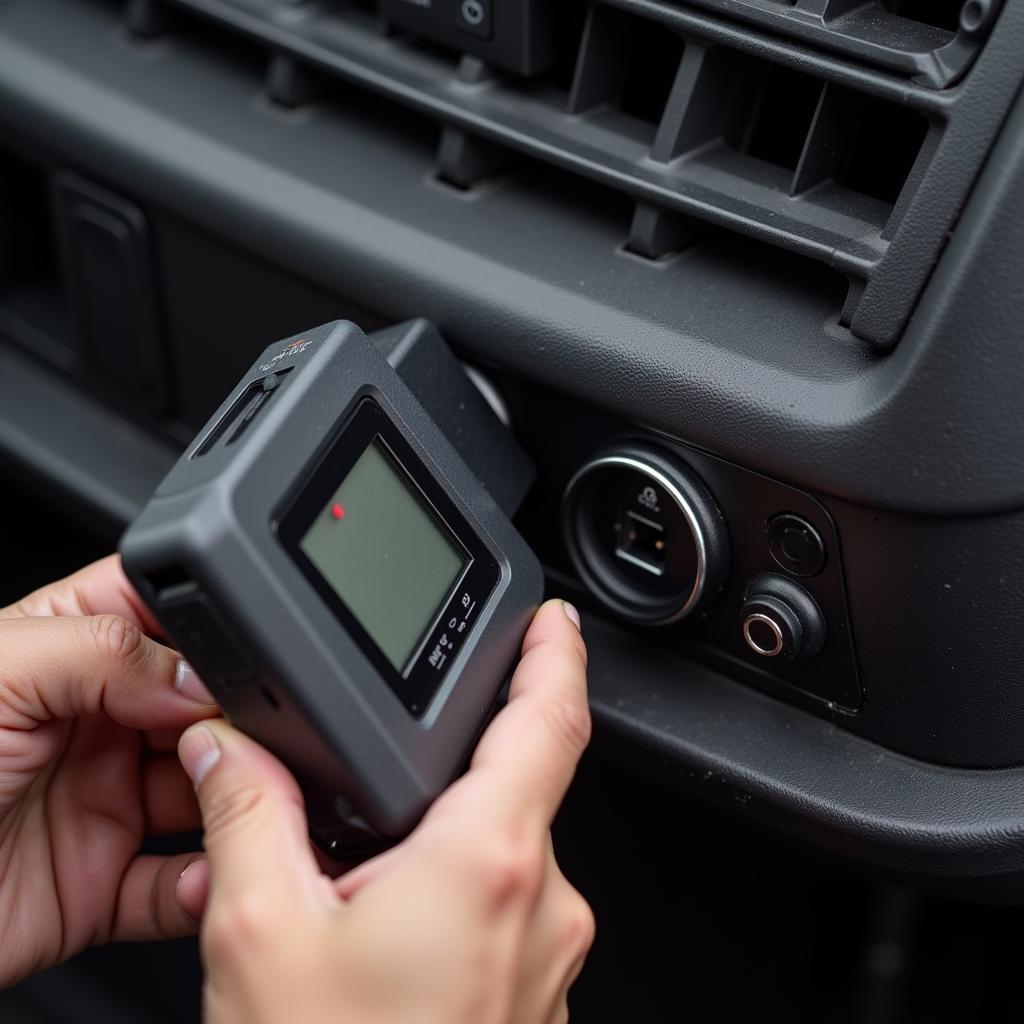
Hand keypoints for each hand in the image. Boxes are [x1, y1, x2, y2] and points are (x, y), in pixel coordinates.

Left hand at [0, 556, 217, 988]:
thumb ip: (101, 652)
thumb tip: (201, 674)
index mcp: (63, 652)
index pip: (159, 614)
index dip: (210, 624)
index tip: (243, 651)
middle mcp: (93, 722)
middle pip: (201, 703)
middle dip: (235, 717)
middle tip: (242, 735)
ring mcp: (102, 801)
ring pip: (207, 790)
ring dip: (238, 796)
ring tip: (242, 798)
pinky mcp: (102, 882)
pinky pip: (178, 883)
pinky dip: (206, 883)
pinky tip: (207, 872)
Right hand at [179, 599, 593, 1023]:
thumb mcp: (262, 933)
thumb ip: (249, 815)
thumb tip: (231, 748)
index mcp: (488, 861)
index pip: (552, 720)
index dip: (556, 655)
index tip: (554, 620)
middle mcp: (542, 902)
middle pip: (516, 786)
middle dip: (450, 772)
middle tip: (378, 796)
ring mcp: (551, 954)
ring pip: (506, 852)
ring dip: (444, 844)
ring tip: (366, 882)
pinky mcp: (538, 991)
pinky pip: (507, 907)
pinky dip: (457, 894)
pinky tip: (393, 934)